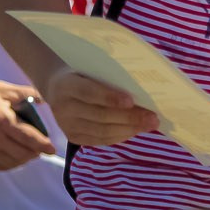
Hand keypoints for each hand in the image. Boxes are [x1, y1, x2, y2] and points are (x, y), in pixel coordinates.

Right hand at [0, 80, 55, 170]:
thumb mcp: (1, 89)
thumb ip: (24, 93)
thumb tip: (44, 100)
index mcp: (2, 121)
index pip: (29, 138)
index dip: (43, 145)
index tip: (52, 149)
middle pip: (23, 154)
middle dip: (35, 153)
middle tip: (39, 148)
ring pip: (12, 163)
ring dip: (23, 159)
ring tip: (27, 152)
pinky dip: (10, 164)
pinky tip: (12, 157)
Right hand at [42, 70, 157, 146]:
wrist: (56, 88)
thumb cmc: (82, 73)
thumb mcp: (89, 69)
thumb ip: (107, 77)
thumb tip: (140, 88)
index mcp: (66, 85)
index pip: (89, 93)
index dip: (110, 98)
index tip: (132, 100)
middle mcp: (63, 107)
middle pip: (100, 116)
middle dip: (129, 118)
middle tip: (152, 117)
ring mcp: (67, 126)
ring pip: (102, 131)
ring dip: (129, 130)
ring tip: (149, 125)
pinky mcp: (73, 138)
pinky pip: (100, 140)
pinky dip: (120, 136)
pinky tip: (134, 131)